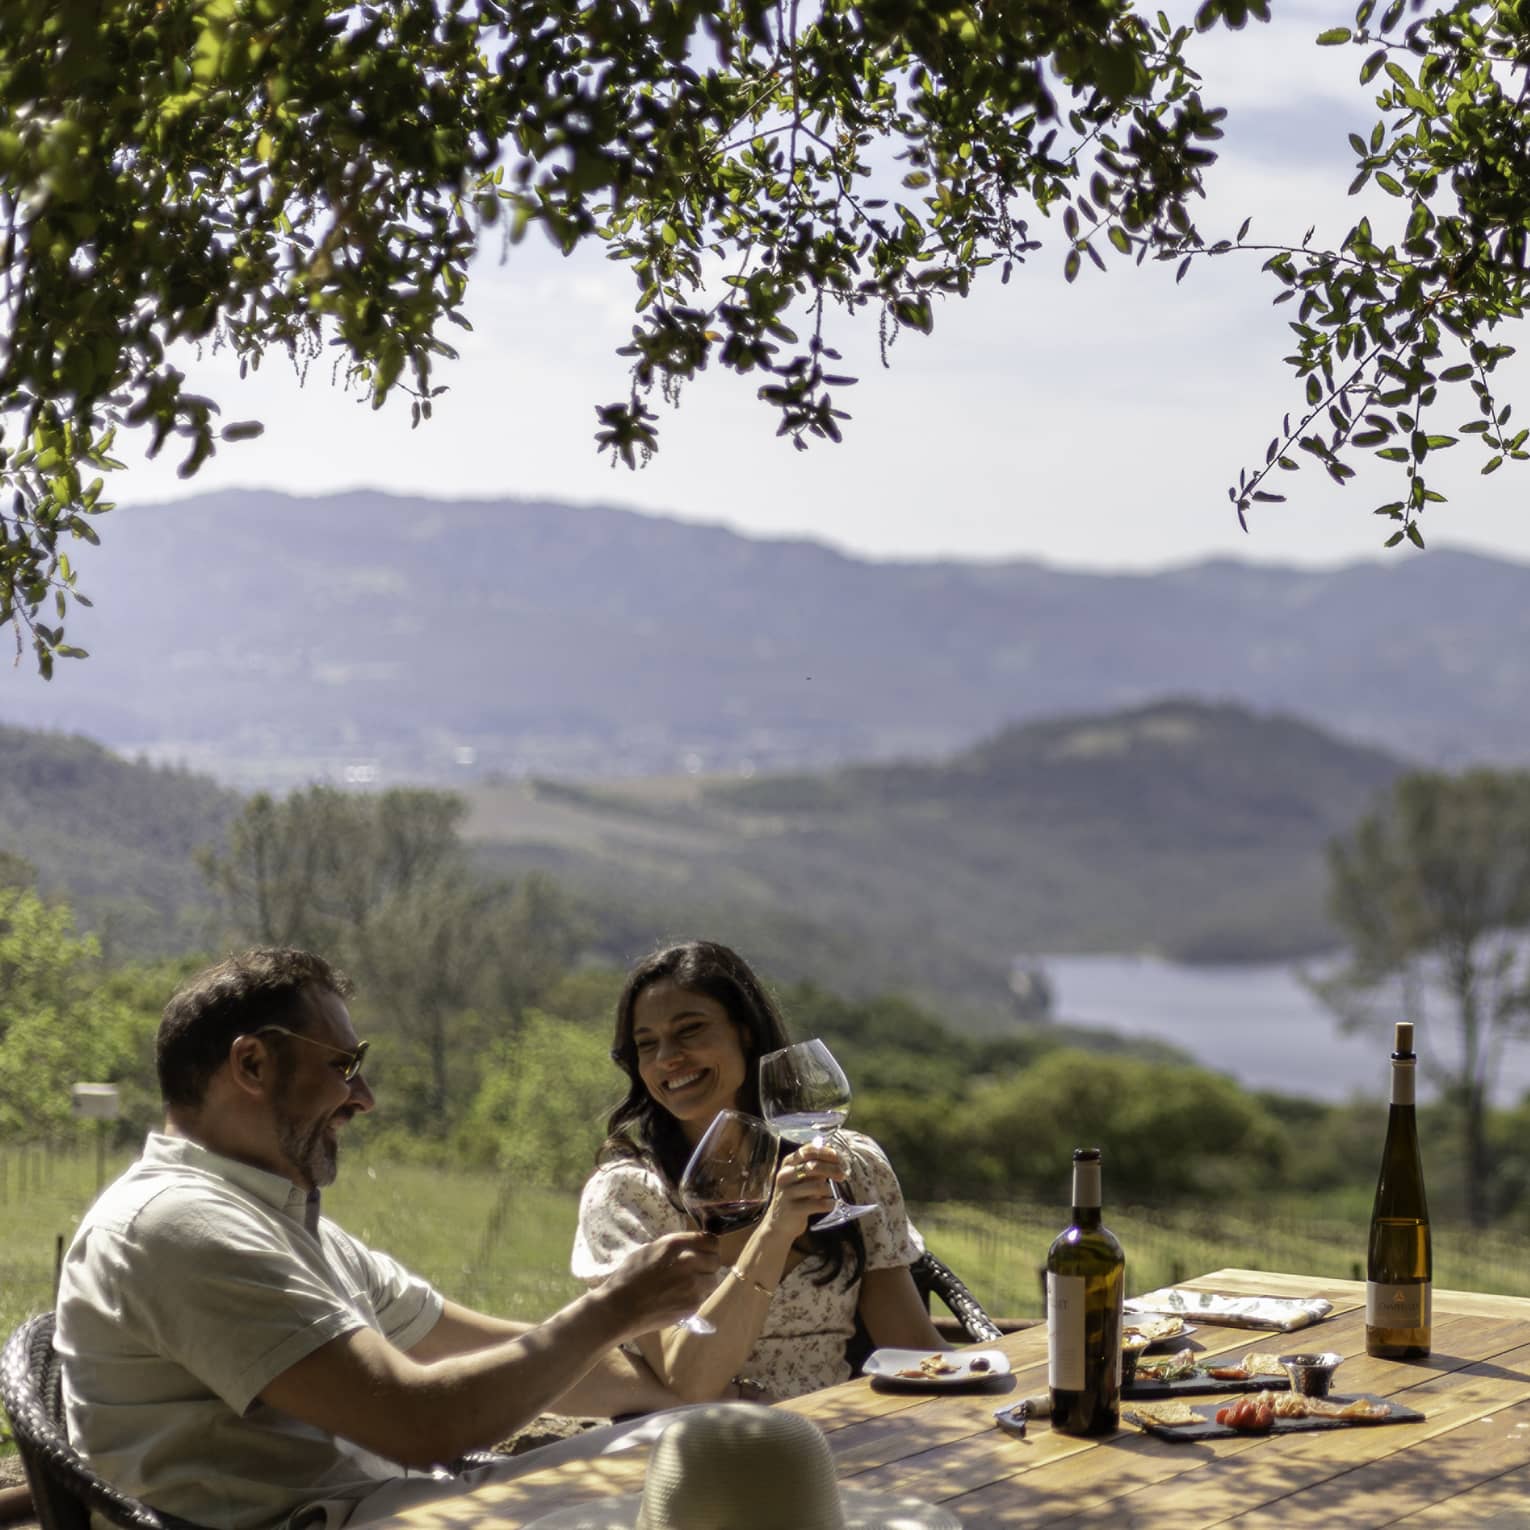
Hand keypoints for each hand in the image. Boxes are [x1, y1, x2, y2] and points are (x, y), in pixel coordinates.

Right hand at [602, 1231, 720, 1336]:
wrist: (620, 1309)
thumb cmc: (629, 1276)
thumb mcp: (649, 1249)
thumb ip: (674, 1246)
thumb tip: (693, 1246)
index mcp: (676, 1245)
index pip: (710, 1240)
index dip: (708, 1245)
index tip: (703, 1250)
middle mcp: (689, 1263)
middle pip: (715, 1260)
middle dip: (708, 1262)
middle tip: (697, 1268)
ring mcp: (693, 1286)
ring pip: (713, 1279)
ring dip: (705, 1280)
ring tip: (689, 1284)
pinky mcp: (692, 1306)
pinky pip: (703, 1297)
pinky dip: (697, 1296)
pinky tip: (681, 1297)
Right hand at [761, 1144, 841, 1241]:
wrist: (779, 1223)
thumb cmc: (796, 1196)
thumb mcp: (801, 1178)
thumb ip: (814, 1166)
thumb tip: (833, 1152)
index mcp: (787, 1164)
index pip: (807, 1151)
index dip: (824, 1152)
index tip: (838, 1157)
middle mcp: (784, 1176)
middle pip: (812, 1166)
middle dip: (832, 1169)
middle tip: (843, 1175)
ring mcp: (787, 1193)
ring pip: (817, 1186)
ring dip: (830, 1189)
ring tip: (832, 1193)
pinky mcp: (793, 1209)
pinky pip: (817, 1204)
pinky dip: (829, 1203)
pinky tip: (831, 1204)